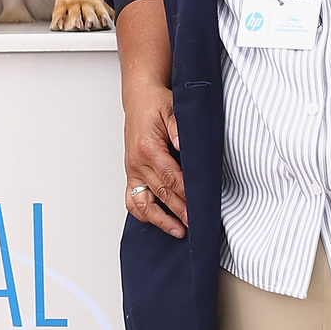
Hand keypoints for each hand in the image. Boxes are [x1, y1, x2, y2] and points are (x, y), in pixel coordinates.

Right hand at [124, 81, 187, 238]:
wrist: (139, 98)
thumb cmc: (156, 103)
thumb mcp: (172, 108)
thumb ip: (178, 128)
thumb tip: (183, 145)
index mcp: (148, 148)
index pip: (170, 177)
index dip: (185, 194)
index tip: (199, 205)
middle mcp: (137, 163)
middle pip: (160, 194)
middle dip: (178, 211)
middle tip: (195, 224)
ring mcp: (132, 171)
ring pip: (143, 203)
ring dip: (160, 220)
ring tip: (177, 231)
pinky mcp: (131, 174)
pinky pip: (133, 200)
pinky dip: (144, 214)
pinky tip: (158, 221)